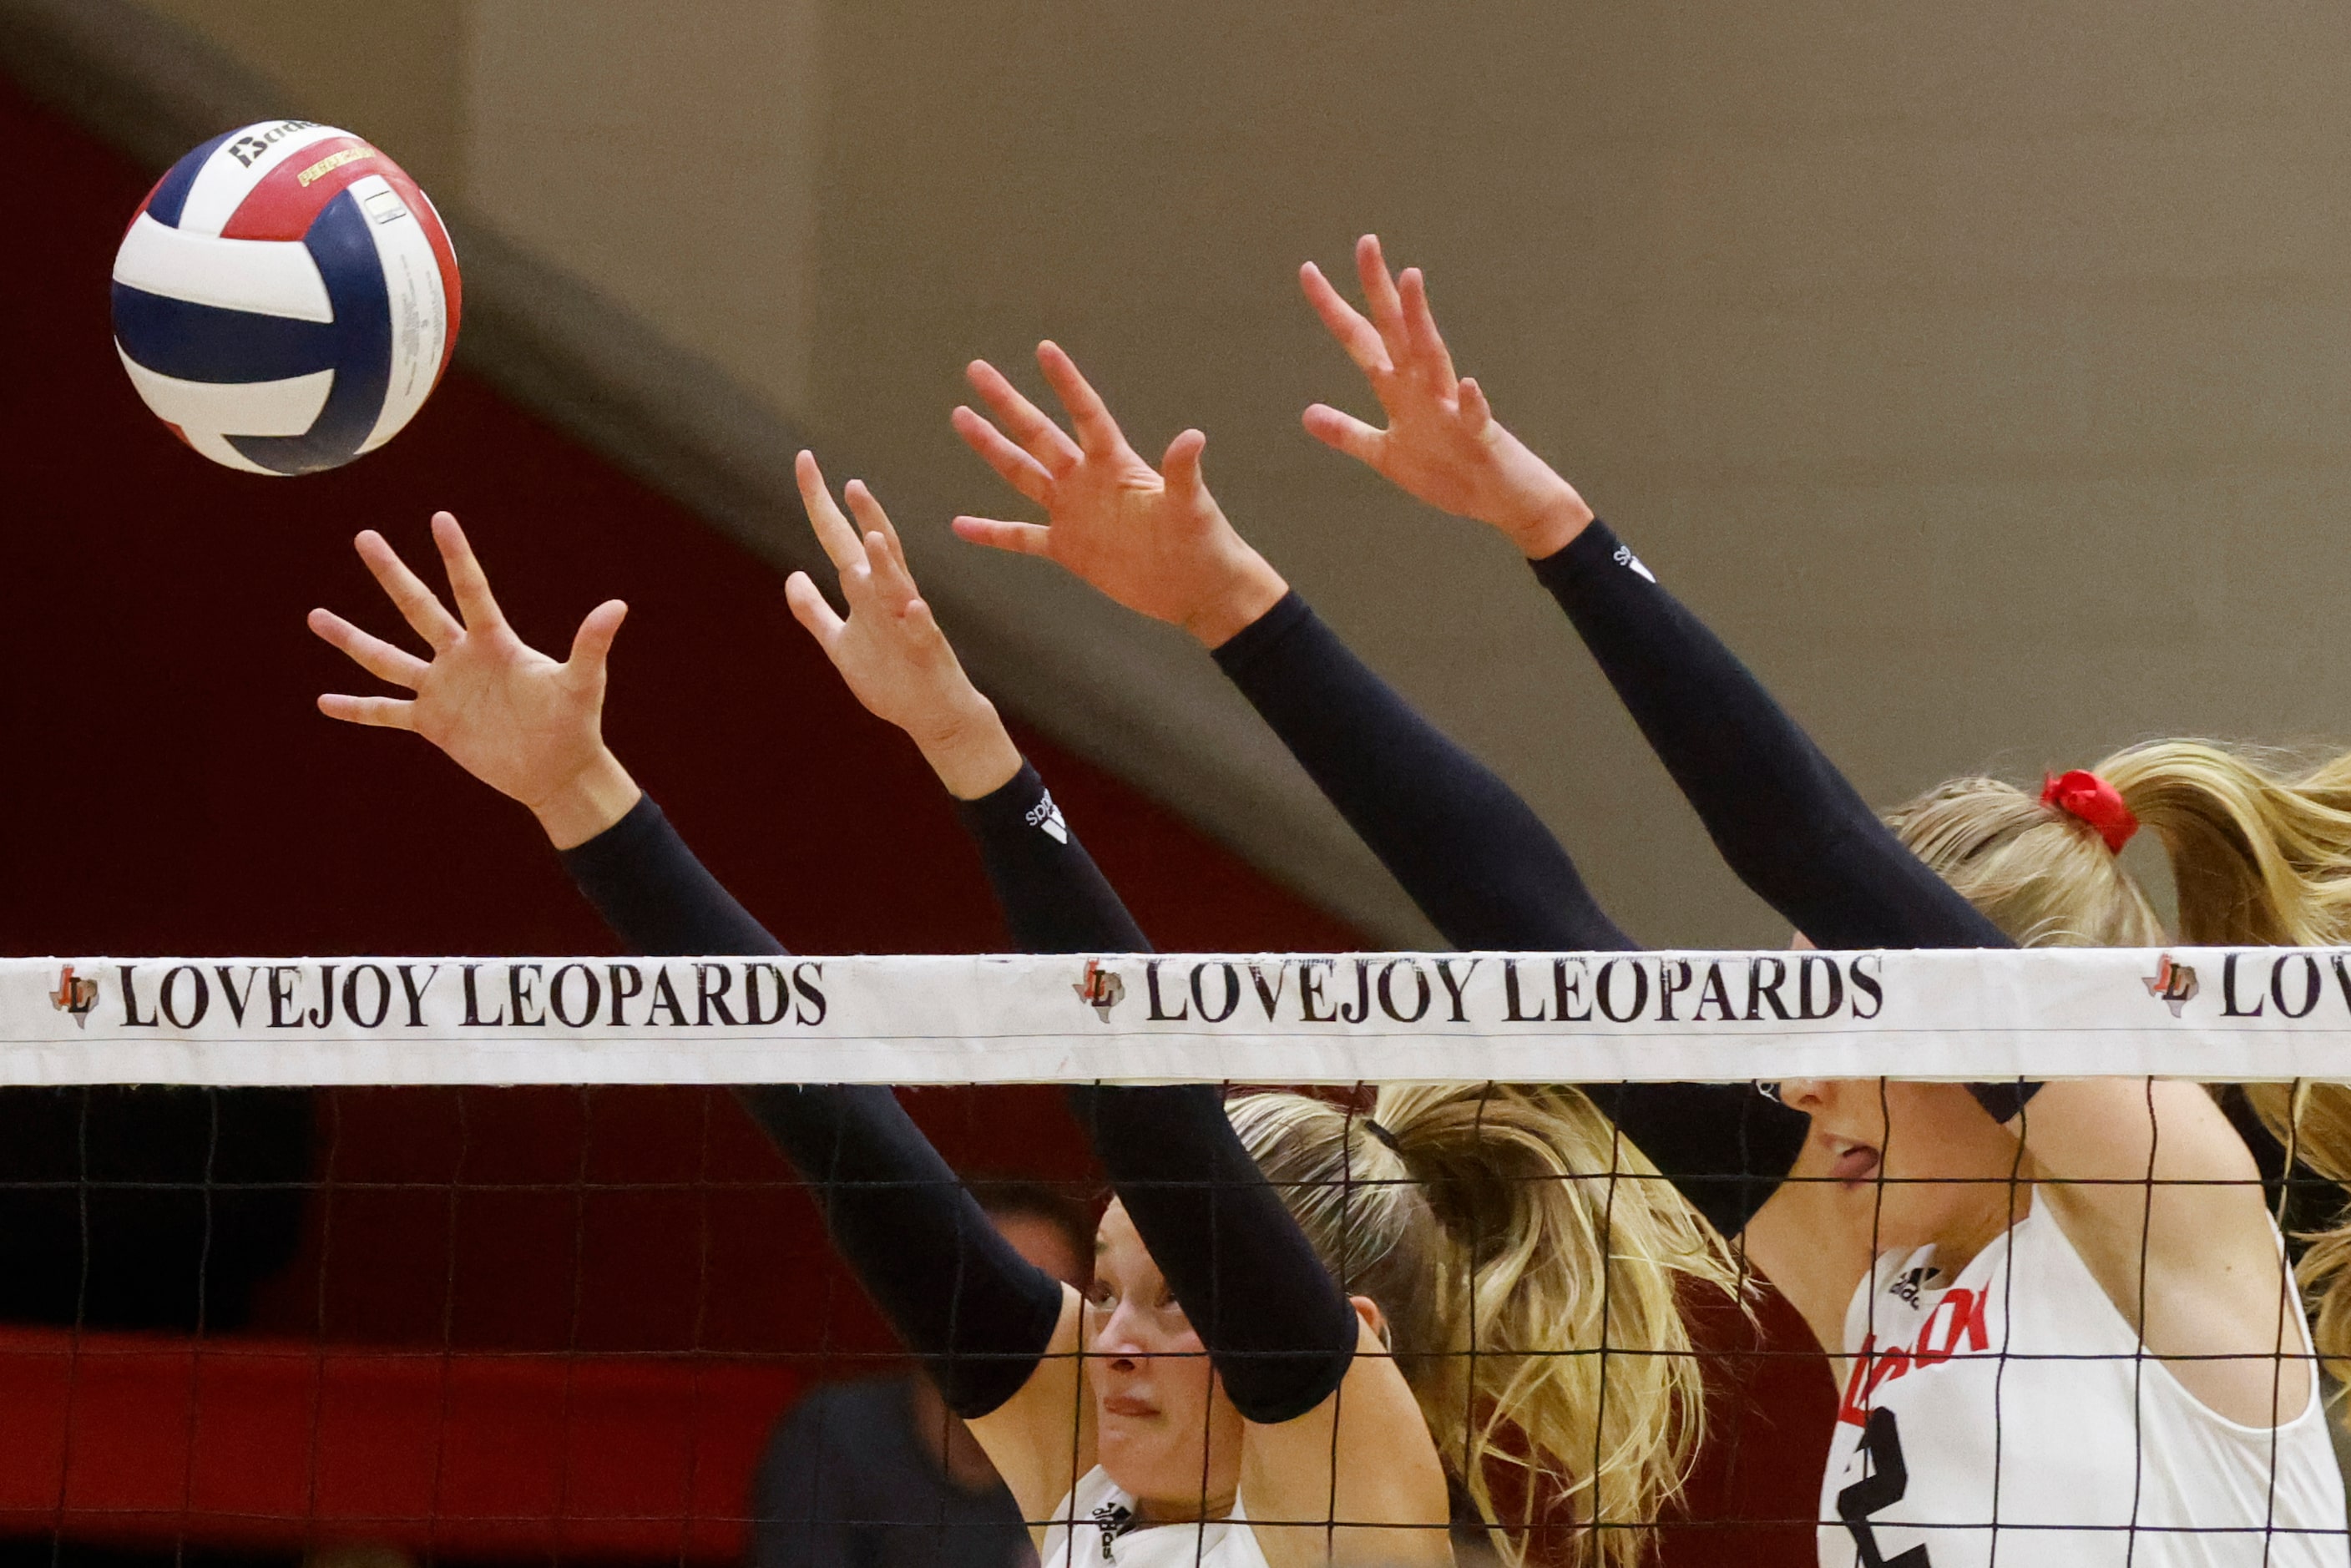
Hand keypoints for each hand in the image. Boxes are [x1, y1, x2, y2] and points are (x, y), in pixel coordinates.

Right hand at [308, 513, 638, 848]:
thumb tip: (617, 606)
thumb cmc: (574, 722)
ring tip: (315, 615)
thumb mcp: (581, 682)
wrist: (557, 769)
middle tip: (364, 537)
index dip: (456, 556)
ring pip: (387, 658)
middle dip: (392, 574)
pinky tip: (322, 701)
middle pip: (418, 608)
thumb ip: (591, 645)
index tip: (439, 517)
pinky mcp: (433, 723)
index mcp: (495, 642)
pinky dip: (357, 708)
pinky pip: (386, 712)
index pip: (470, 590)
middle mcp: (461, 658)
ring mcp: (443, 689)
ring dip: (352, 639)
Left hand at [785, 451, 1020, 799]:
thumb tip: (793, 575)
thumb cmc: (890, 676)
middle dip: (862, 517)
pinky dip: (918, 619)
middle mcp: (889, 598)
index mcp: (867, 592)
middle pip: (873, 550)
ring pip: (898, 587)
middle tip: (848, 481)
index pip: (839, 538)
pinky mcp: (926, 653)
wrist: (933, 716)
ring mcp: (909, 623)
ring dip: (887, 563)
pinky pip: (923, 633)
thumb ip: (814, 611)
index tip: (805, 461)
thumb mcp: (839, 643)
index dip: (820, 503)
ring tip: (874, 535)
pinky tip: (914, 606)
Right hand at [950, 342, 1288, 646]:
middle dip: (1007, 403)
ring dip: (992, 448)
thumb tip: (1192, 436)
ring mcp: (1073, 514)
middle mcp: (1087, 481)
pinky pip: (1021, 538)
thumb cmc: (1203, 541)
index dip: (1066, 383)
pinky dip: (992, 533)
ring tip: (961, 416)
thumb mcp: (1192, 505)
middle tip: (977, 370)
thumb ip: (1182, 472)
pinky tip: (961, 525)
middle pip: (1039, 434)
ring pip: (1022, 474)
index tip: (1044, 349)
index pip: (1085, 414)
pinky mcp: (1068, 549)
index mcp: (1115, 465)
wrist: (1198, 589)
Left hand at [1300, 234, 1593, 558]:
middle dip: (1379, 290)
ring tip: (1410, 279)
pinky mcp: (1481, 436)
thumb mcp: (1386, 457)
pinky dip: (1471, 402)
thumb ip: (1349, 434)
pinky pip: (1476, 416)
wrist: (1503, 499)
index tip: (1308, 270)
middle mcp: (1424, 388)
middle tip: (1365, 242)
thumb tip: (1306, 413)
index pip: (1361, 340)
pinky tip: (1467, 385)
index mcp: (1399, 391)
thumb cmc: (1449, 474)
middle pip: (1396, 331)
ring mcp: (1453, 408)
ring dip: (1422, 321)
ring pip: (1434, 357)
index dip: (1334, 308)